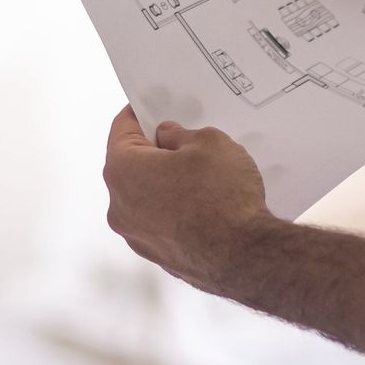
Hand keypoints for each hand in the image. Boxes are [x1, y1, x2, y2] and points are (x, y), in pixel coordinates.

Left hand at [103, 106, 273, 292]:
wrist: (244, 256)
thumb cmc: (223, 197)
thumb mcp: (209, 142)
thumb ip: (180, 134)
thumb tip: (169, 139)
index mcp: (123, 171)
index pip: (121, 130)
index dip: (139, 114)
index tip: (150, 108)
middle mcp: (119, 206)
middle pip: (131, 165)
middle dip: (155, 151)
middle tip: (183, 141)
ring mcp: (136, 236)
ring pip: (144, 197)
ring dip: (165, 184)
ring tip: (200, 176)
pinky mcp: (156, 256)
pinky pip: (159, 222)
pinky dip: (173, 210)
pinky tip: (203, 204)